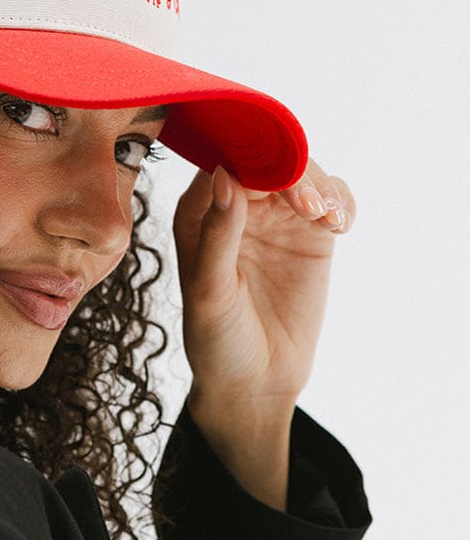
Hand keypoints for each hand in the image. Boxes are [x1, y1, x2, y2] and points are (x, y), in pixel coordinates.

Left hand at [172, 158, 355, 410]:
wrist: (255, 382)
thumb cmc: (216, 340)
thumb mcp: (209, 291)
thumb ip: (217, 234)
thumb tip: (224, 175)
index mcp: (198, 213)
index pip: (223, 161)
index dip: (251, 156)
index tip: (274, 171)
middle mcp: (236, 207)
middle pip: (270, 159)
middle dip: (293, 171)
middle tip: (307, 204)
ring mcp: (276, 219)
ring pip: (304, 173)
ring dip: (320, 186)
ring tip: (325, 218)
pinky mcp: (310, 236)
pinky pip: (332, 200)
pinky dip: (342, 202)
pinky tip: (339, 225)